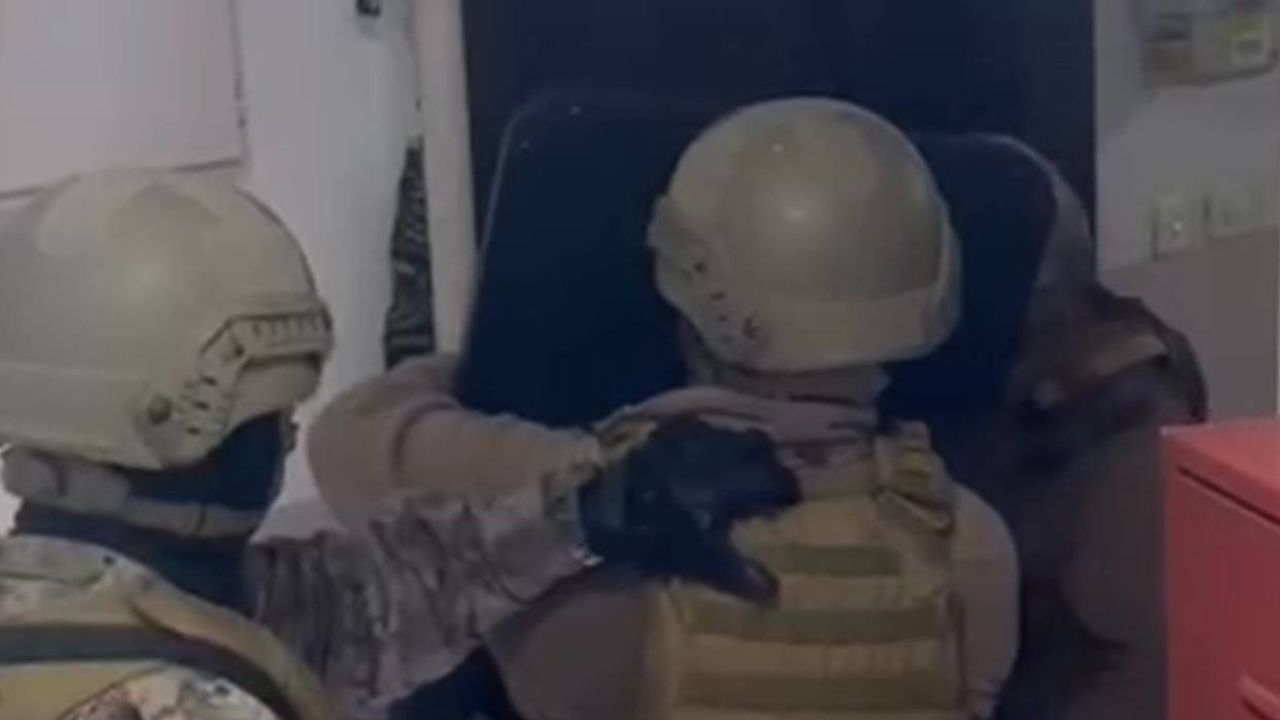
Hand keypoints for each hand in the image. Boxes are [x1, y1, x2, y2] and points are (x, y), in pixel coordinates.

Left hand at [578, 417, 799, 605]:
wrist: (604, 504)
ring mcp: (693, 435)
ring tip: (731, 470)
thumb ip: (740, 575)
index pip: (780, 480)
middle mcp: (722, 451)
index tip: (787, 503)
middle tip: (762, 482)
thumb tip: (774, 594)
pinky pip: (699, 430)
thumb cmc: (658, 535)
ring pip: (730, 434)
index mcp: (737, 482)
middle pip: (760, 446)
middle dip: (766, 462)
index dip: (787, 492)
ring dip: (736, 450)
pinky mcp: (666, 430)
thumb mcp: (701, 561)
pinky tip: (697, 459)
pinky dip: (706, 443)